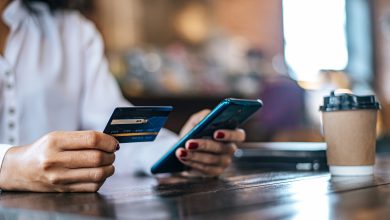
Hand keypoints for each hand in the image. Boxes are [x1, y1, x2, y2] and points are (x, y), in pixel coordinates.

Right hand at [0, 131, 118, 191]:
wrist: (22, 169)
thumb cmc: (44, 150)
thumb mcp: (58, 137)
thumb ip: (83, 138)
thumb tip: (110, 141)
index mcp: (55, 142)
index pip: (92, 140)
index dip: (108, 141)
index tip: (113, 142)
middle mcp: (56, 160)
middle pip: (97, 158)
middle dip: (111, 155)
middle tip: (111, 152)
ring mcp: (59, 178)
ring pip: (98, 174)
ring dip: (109, 168)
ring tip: (108, 163)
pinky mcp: (64, 190)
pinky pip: (92, 186)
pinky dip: (102, 179)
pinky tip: (99, 173)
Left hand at [176, 110, 245, 176]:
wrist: (184, 146)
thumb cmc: (195, 131)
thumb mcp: (197, 120)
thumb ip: (203, 116)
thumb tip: (206, 117)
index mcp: (231, 134)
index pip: (239, 135)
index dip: (229, 134)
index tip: (215, 133)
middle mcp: (230, 148)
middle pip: (223, 148)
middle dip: (204, 145)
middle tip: (189, 143)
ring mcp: (224, 162)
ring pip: (211, 160)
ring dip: (194, 155)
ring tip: (180, 151)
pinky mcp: (215, 171)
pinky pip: (205, 169)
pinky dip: (192, 163)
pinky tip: (183, 157)